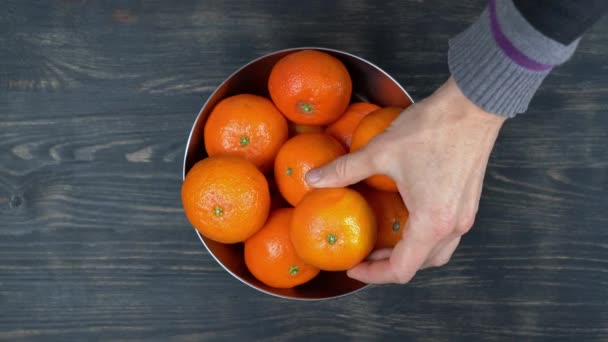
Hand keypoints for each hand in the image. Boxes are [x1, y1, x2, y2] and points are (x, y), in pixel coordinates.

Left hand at [305, 77, 505, 283]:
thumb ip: (345, 169)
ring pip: (436, 252)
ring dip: (408, 253)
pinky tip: (404, 219)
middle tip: (363, 254)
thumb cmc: (432, 129)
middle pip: (420, 265)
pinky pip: (445, 234)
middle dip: (388, 266)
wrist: (473, 105)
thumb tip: (314, 179)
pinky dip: (423, 238)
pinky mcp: (469, 202)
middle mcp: (453, 226)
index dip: (373, 274)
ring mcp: (465, 215)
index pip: (401, 269)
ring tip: (382, 242)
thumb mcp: (381, 151)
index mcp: (431, 222)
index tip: (353, 267)